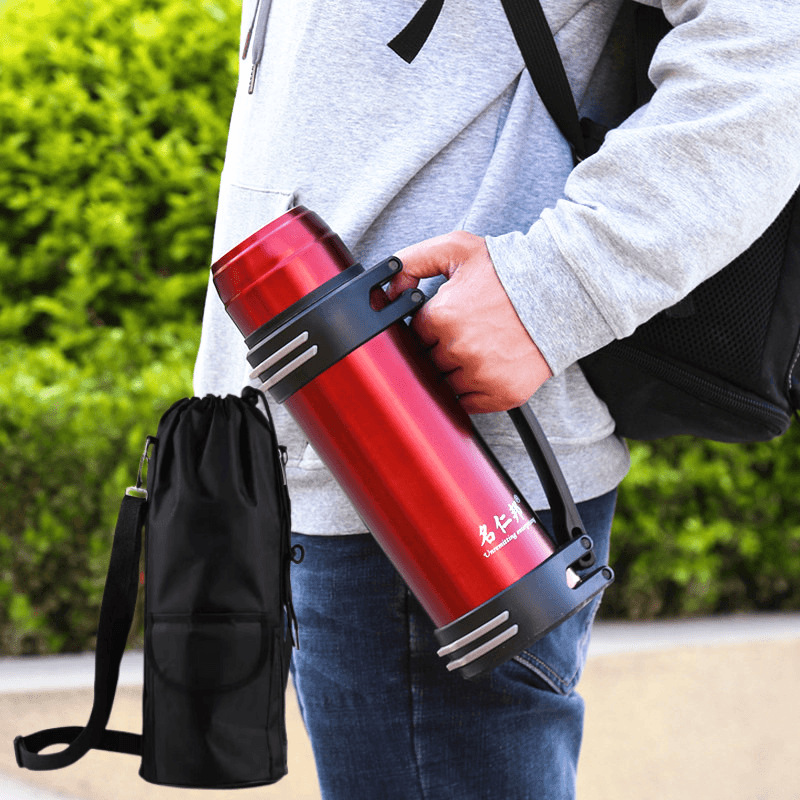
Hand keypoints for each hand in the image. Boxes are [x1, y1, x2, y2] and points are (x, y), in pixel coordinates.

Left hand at [388, 231, 551, 413]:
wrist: (561, 291)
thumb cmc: (509, 270)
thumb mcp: (457, 248)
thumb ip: (412, 261)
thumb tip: (388, 290)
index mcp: (441, 316)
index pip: (416, 335)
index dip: (432, 326)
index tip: (450, 319)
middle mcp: (458, 348)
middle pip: (430, 360)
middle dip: (442, 348)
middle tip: (469, 331)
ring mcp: (481, 375)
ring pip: (447, 384)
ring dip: (457, 371)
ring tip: (482, 347)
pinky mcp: (502, 394)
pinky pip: (469, 404)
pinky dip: (474, 392)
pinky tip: (489, 368)